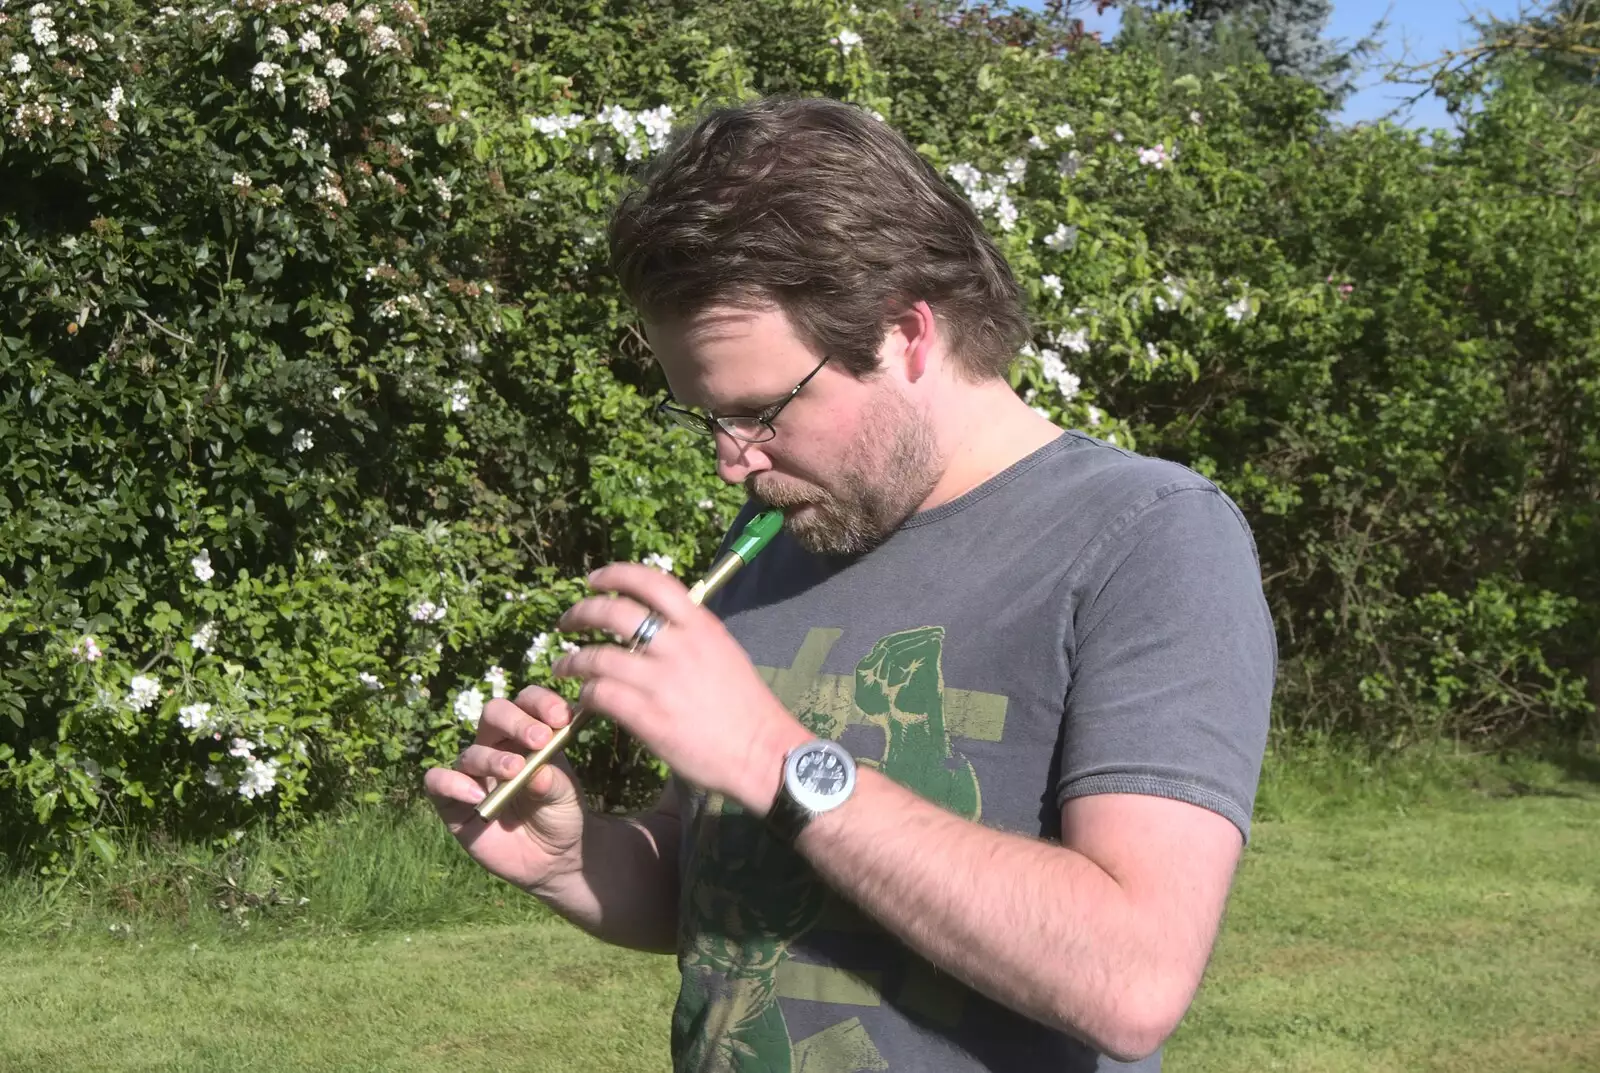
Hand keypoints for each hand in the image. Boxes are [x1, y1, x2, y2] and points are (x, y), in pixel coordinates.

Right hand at [422, 684, 587, 896]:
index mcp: (528, 735)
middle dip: (515, 721)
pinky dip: (451, 783)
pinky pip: (436, 783)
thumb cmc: (561, 816)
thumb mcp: (566, 797)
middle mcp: (498, 747)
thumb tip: (537, 771)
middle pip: (493, 714)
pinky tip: (476, 796)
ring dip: (492, 758)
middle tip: (539, 739)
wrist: (553, 859)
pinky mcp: (453, 804)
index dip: (540, 702)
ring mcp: (474, 775)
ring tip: (514, 771)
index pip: (527, 702)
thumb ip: (554, 782)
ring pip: (470, 752)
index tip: (560, 718)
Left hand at [552, 562, 811, 814]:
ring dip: (572, 660)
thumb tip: (659, 625)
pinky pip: (599, 694)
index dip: (616, 575)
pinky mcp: (647, 716)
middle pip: (614, 612)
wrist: (762, 752)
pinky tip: (584, 700)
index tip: (595, 579)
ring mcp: (660, 681)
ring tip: (564, 666)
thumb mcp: (724, 653)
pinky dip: (585, 694)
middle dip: (582, 612)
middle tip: (567, 622)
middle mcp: (678, 646)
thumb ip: (691, 636)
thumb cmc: (747, 707)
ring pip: (597, 656)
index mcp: (701, 625)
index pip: (651, 582)